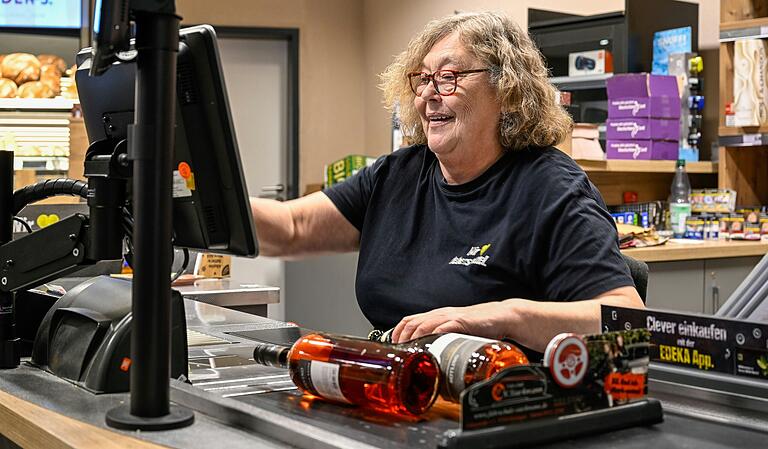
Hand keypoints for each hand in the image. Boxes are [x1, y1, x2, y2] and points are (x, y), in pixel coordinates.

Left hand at [391, 301, 514, 342]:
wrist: (501, 316)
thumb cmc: (479, 325)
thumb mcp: (455, 330)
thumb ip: (443, 338)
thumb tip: (429, 355)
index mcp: (436, 316)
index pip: (409, 320)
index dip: (398, 332)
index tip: (393, 346)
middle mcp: (440, 314)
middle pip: (412, 323)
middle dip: (402, 339)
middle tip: (399, 354)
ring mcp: (450, 317)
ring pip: (424, 325)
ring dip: (414, 338)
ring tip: (409, 352)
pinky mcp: (462, 321)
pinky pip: (443, 327)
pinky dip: (433, 336)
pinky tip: (429, 345)